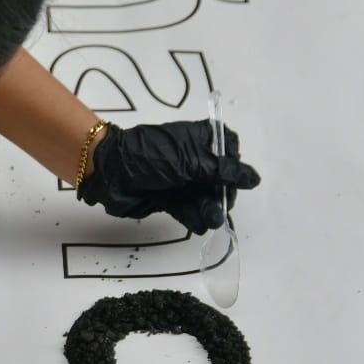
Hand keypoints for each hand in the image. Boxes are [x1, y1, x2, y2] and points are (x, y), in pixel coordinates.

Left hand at [78, 120, 260, 233]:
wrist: (110, 172)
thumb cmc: (150, 157)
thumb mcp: (190, 161)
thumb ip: (222, 172)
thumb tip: (253, 178)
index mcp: (199, 139)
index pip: (229, 148)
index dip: (233, 164)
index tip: (232, 175)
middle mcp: (193, 159)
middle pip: (220, 179)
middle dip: (222, 194)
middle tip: (220, 204)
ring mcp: (181, 180)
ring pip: (206, 197)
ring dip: (210, 209)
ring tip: (210, 219)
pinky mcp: (169, 199)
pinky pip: (190, 209)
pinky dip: (195, 217)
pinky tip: (199, 224)